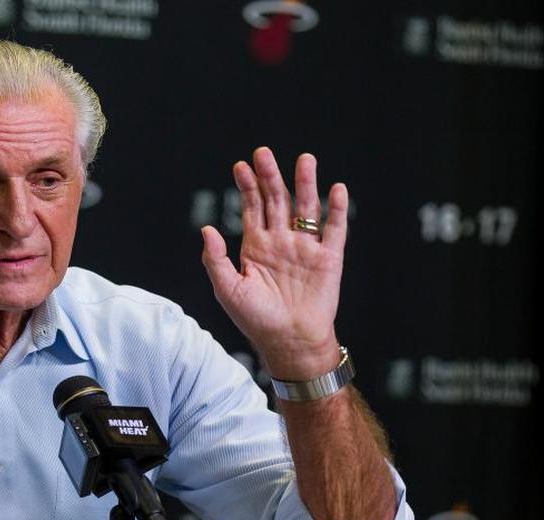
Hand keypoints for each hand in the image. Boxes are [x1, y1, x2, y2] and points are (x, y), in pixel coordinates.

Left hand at [200, 147, 347, 379]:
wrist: (289, 342)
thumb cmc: (256, 320)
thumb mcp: (228, 289)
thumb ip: (216, 259)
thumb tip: (207, 229)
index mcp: (256, 246)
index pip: (252, 207)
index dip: (247, 187)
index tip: (240, 166)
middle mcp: (281, 241)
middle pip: (277, 200)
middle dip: (270, 176)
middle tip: (264, 153)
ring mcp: (306, 247)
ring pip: (306, 208)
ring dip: (305, 184)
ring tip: (304, 160)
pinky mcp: (329, 258)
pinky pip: (335, 229)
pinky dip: (336, 209)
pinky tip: (335, 189)